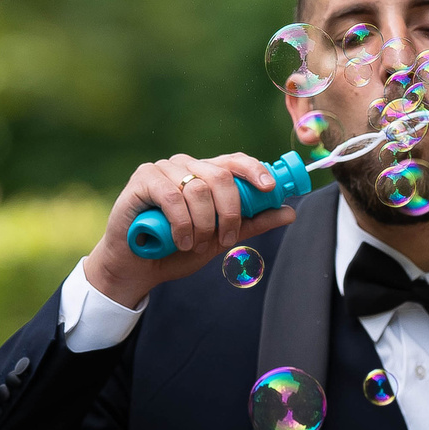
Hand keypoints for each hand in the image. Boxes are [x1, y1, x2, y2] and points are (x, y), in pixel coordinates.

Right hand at [85, 152, 297, 306]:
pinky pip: (172, 196)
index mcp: (207, 174)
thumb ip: (252, 223)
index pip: (235, 161)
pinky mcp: (143, 179)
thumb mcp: (221, 239)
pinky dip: (182, 223)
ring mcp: (163, 169)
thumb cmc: (178, 250)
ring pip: (198, 188)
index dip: (255, 170)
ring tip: (195, 245)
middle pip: (221, 176)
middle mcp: (187, 166)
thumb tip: (290, 212)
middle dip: (230, 212)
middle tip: (226, 239)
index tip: (270, 189)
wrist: (139, 268)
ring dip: (203, 224)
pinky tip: (180, 240)